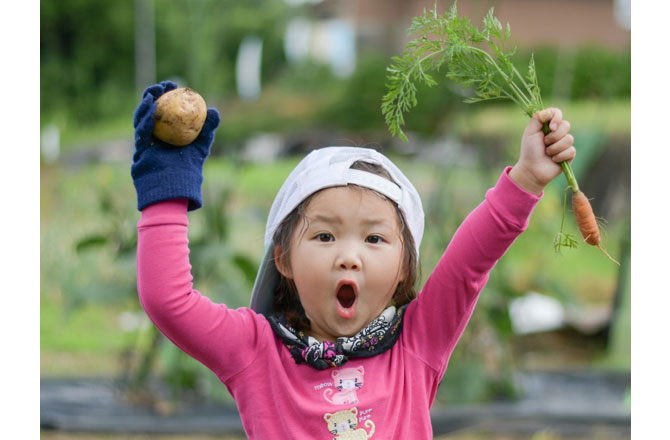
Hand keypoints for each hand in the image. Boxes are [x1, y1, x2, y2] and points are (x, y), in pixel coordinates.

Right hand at [131, 81, 220, 210]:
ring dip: (146, 106)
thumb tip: (214, 110)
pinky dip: (145, 121)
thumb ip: (207, 131)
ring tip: (153, 93)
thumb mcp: (200, 149)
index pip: (164, 111)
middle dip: (153, 96)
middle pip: (150, 113)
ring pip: (141, 121)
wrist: (176, 192)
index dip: (167, 97)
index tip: (174, 85)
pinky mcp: (138, 155)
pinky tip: (150, 108)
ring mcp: (144, 147)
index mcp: (165, 136)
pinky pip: (141, 135)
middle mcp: (152, 139)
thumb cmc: (189, 173)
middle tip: (162, 85)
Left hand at [509, 107, 576, 194]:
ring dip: (555, 148)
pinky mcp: (569, 154)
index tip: (550, 127)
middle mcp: (558, 132)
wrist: (531, 168)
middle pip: (566, 125)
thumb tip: (550, 112)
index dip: (556, 118)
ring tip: (547, 153)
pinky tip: (553, 159)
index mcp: (548, 124)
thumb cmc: (529, 150)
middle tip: (544, 143)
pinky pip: (571, 150)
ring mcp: (564, 143)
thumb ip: (538, 118)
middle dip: (553, 136)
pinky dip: (559, 156)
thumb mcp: (530, 131)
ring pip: (569, 139)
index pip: (557, 112)